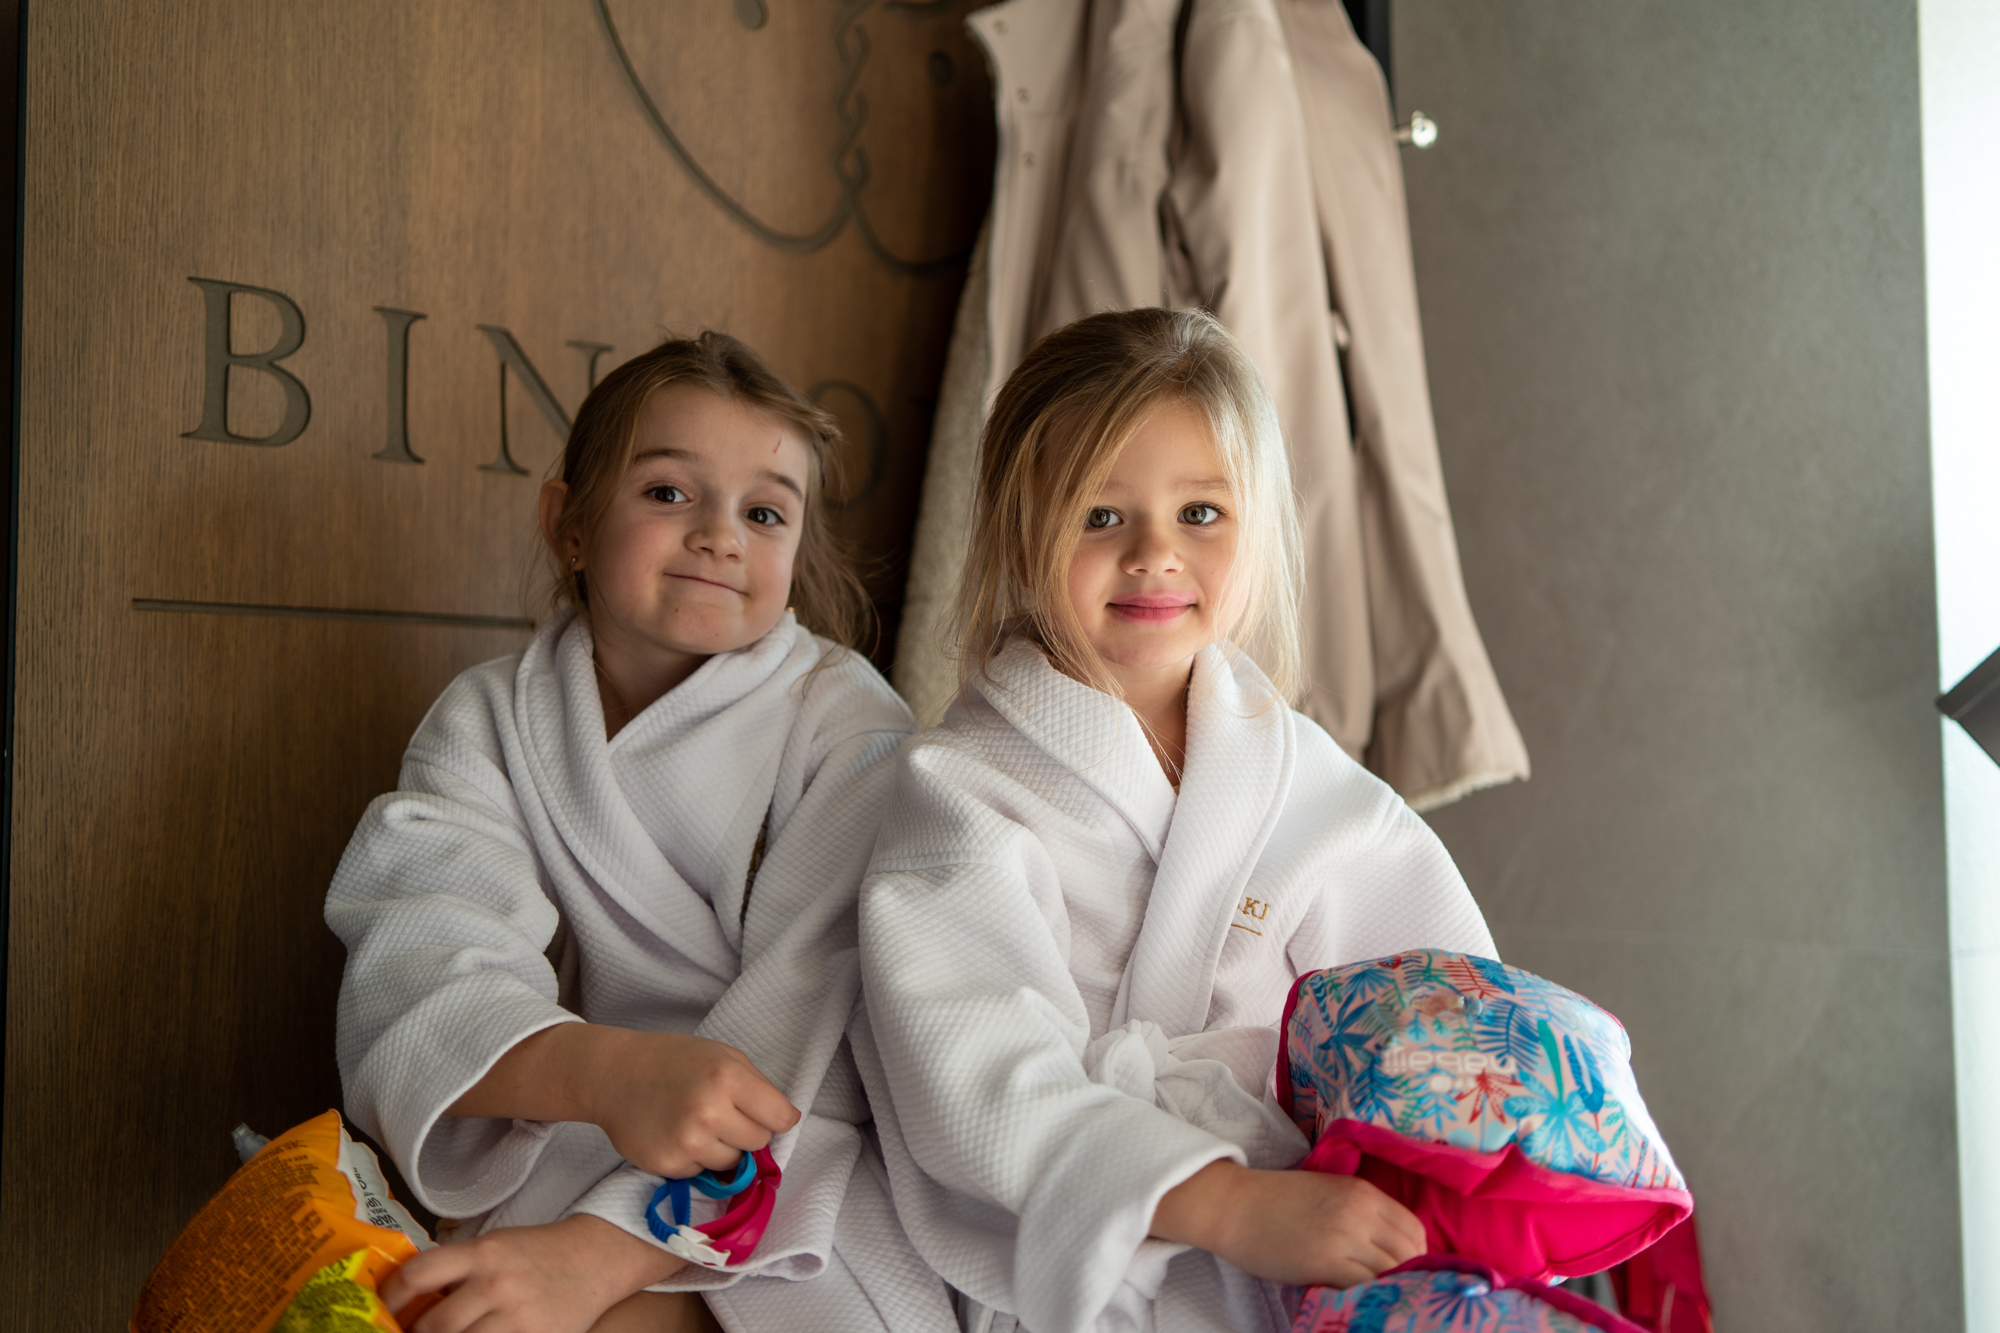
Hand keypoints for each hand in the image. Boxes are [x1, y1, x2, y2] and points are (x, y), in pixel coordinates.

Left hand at [382, 1214, 685, 1332]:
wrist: (595, 1258)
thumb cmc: (538, 1253)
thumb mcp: (495, 1246)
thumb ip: (456, 1268)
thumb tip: (409, 1303)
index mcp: (483, 1252)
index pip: (419, 1273)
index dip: (391, 1297)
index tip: (382, 1310)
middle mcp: (497, 1282)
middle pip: (434, 1324)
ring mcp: (517, 1314)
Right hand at [447, 1023, 800, 1179]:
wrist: (615, 1075)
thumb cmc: (675, 1061)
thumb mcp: (723, 1056)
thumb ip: (758, 1087)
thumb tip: (788, 1122)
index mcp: (727, 1079)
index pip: (779, 1119)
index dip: (775, 1117)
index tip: (765, 1113)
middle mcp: (708, 1113)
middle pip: (757, 1144)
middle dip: (747, 1131)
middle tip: (723, 1113)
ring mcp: (686, 1143)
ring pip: (731, 1163)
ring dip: (722, 1148)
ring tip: (697, 1123)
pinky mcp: (667, 1165)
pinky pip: (701, 1173)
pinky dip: (695, 1159)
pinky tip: (677, 1135)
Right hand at [1149, 1161, 1424, 1286]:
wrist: (1234, 1206)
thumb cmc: (1274, 1201)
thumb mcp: (1326, 1192)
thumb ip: (1358, 1213)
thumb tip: (1385, 1248)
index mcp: (1363, 1192)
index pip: (1414, 1228)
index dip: (1417, 1253)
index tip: (1405, 1268)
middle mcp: (1361, 1212)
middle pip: (1411, 1252)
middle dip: (1409, 1274)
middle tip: (1393, 1288)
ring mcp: (1345, 1237)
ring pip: (1393, 1272)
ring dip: (1390, 1287)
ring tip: (1377, 1296)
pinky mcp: (1327, 1262)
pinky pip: (1366, 1286)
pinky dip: (1368, 1296)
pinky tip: (1356, 1299)